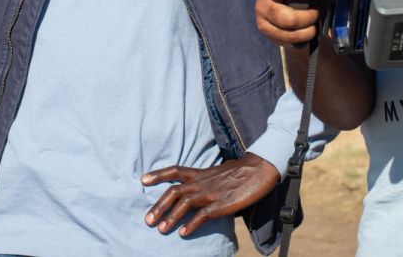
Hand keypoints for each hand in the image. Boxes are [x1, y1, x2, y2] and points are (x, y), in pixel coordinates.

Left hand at [142, 152, 279, 236]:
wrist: (259, 169)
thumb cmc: (239, 172)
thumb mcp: (217, 174)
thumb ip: (205, 181)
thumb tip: (197, 189)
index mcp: (200, 173)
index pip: (174, 170)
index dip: (158, 174)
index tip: (142, 179)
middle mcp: (201, 182)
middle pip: (173, 192)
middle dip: (158, 206)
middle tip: (148, 220)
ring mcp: (210, 193)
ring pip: (184, 203)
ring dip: (171, 217)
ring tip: (161, 229)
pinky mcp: (221, 204)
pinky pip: (202, 215)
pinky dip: (191, 224)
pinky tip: (184, 233)